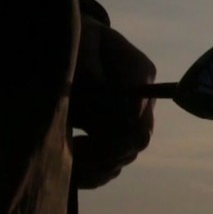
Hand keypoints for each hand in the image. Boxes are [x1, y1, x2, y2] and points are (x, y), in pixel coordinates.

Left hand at [69, 7, 156, 188]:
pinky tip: (74, 168)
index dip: (110, 127)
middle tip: (74, 145)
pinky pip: (114, 167)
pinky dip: (95, 175)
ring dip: (96, 163)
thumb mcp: (79, 41)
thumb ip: (89, 64)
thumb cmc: (74, 38)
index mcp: (139, 70)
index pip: (136, 110)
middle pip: (138, 137)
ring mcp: (133, 119)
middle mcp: (143, 98)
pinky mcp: (117, 136)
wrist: (70, 44)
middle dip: (105, 149)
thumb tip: (102, 92)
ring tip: (69, 152)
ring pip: (127, 155)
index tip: (80, 133)